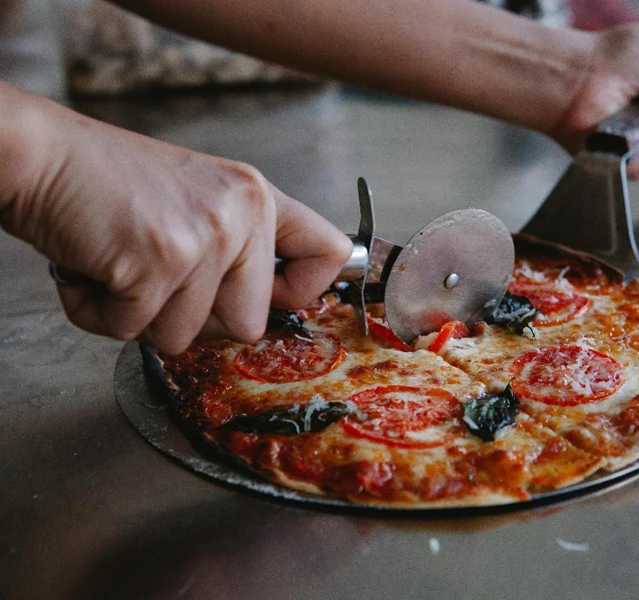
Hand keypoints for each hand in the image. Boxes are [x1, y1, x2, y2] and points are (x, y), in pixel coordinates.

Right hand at [0, 87, 351, 353]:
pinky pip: (135, 332)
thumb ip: (239, 247)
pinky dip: (101, 314)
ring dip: (140, 317)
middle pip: (248, 326)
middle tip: (156, 279)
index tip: (269, 298)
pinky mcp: (160, 261)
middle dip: (193, 320)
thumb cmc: (108, 184)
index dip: (300, 293)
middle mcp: (242, 213)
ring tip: (120, 265)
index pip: (329, 254)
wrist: (39, 156)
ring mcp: (205, 237)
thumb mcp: (198, 199)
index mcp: (257, 197)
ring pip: (186, 338)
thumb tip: (263, 309)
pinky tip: (94, 269)